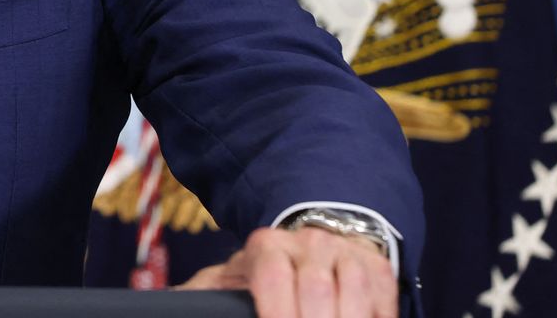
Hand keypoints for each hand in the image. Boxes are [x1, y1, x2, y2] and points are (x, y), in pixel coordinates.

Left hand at [178, 226, 396, 317]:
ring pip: (354, 291)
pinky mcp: (377, 269)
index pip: (272, 278)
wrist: (312, 248)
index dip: (278, 312)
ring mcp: (346, 254)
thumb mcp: (229, 282)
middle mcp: (309, 244)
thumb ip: (201, 295)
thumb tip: (173, 304)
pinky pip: (383, 299)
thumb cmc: (264, 277)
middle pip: (316, 291)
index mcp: (267, 247)